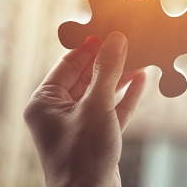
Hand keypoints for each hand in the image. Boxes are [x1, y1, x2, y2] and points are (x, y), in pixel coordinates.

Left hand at [24, 32, 146, 186]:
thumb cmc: (83, 154)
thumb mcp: (96, 105)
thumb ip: (107, 71)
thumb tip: (115, 40)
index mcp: (45, 101)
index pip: (68, 64)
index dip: (89, 48)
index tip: (109, 32)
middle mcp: (59, 110)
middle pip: (86, 76)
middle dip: (108, 61)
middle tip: (128, 42)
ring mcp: (79, 123)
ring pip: (101, 92)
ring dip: (120, 77)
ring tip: (140, 57)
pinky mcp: (97, 134)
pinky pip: (112, 108)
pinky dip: (126, 96)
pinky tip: (141, 80)